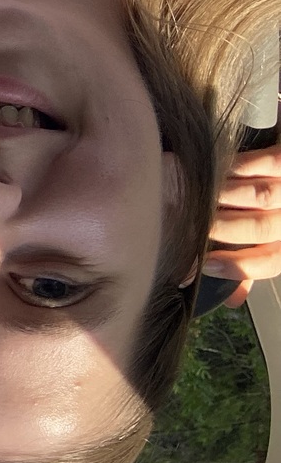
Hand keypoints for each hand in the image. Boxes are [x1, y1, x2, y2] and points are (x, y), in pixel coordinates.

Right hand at [204, 147, 280, 306]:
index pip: (269, 261)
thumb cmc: (273, 211)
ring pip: (259, 196)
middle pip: (259, 228)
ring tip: (197, 194)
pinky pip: (266, 163)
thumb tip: (230, 299)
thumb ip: (251, 264)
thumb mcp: (269, 240)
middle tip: (189, 223)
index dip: (238, 266)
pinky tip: (218, 171)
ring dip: (224, 196)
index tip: (206, 265)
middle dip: (221, 227)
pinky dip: (238, 167)